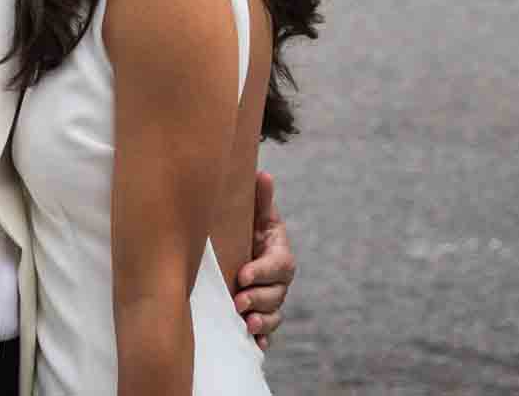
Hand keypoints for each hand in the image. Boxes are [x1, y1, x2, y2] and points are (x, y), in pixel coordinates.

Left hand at [233, 171, 295, 348]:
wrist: (243, 250)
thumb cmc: (248, 229)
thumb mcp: (255, 215)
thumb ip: (260, 199)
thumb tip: (262, 173)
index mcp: (280, 254)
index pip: (279, 265)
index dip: (263, 271)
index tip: (243, 274)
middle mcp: (280, 280)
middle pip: (277, 294)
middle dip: (258, 298)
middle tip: (238, 301)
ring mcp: (273, 300)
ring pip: (274, 315)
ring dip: (261, 321)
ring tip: (245, 322)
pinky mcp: (263, 315)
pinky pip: (268, 331)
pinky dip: (262, 338)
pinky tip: (255, 344)